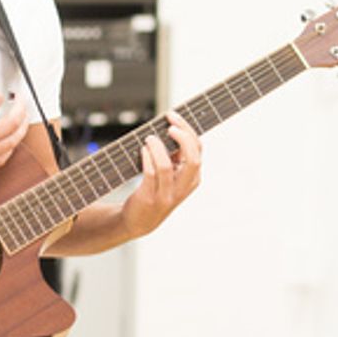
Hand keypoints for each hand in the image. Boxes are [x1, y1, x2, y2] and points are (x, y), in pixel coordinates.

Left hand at [119, 111, 201, 237]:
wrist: (139, 220)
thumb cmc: (155, 190)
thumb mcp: (171, 175)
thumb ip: (175, 156)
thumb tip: (171, 127)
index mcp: (193, 178)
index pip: (198, 150)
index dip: (188, 130)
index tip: (173, 116)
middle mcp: (184, 187)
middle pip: (193, 159)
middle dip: (183, 137)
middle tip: (169, 124)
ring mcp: (167, 194)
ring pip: (166, 166)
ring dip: (157, 148)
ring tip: (149, 138)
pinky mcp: (150, 198)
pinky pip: (150, 174)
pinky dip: (146, 158)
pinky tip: (143, 149)